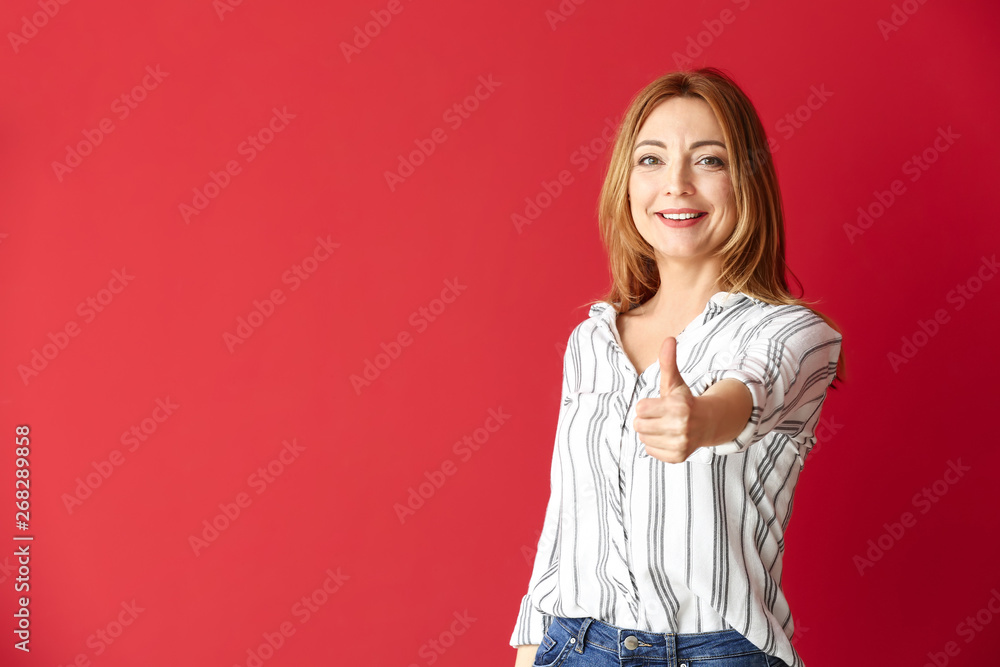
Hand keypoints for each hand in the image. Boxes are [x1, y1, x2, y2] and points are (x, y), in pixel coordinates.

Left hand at [633, 337, 714, 462]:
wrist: (707, 423)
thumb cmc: (685, 400)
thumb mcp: (674, 381)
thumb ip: (668, 362)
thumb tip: (669, 338)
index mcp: (679, 406)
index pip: (640, 408)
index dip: (646, 405)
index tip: (659, 404)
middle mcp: (681, 427)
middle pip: (638, 424)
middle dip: (646, 418)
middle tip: (660, 416)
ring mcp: (680, 444)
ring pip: (643, 438)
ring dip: (649, 432)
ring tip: (664, 426)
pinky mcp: (677, 457)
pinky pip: (650, 450)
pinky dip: (655, 444)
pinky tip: (667, 437)